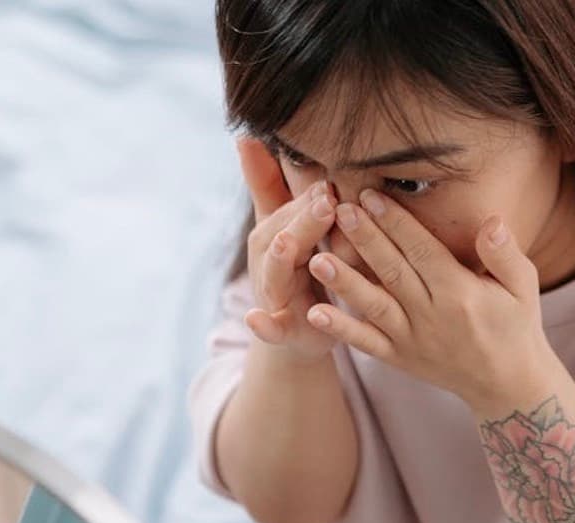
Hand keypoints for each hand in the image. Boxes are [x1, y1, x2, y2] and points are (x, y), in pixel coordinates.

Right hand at [238, 137, 340, 362]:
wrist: (302, 334)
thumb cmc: (301, 272)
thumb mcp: (288, 228)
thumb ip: (269, 186)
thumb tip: (244, 136)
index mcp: (276, 237)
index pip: (291, 212)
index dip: (308, 198)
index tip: (330, 181)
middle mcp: (269, 265)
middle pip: (281, 238)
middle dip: (302, 221)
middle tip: (326, 201)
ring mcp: (272, 298)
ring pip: (274, 276)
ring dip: (279, 261)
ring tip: (287, 245)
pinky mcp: (280, 331)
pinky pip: (268, 329)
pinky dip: (261, 325)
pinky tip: (256, 319)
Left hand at [304, 188, 557, 411]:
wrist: (507, 385)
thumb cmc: (516, 326)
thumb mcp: (523, 287)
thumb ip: (505, 254)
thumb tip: (491, 221)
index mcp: (461, 292)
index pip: (422, 250)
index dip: (395, 222)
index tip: (371, 195)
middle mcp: (432, 315)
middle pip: (392, 270)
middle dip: (365, 238)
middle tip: (338, 209)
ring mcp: (412, 339)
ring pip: (373, 305)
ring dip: (344, 282)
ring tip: (317, 259)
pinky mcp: (399, 358)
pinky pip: (366, 343)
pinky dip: (341, 329)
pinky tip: (315, 312)